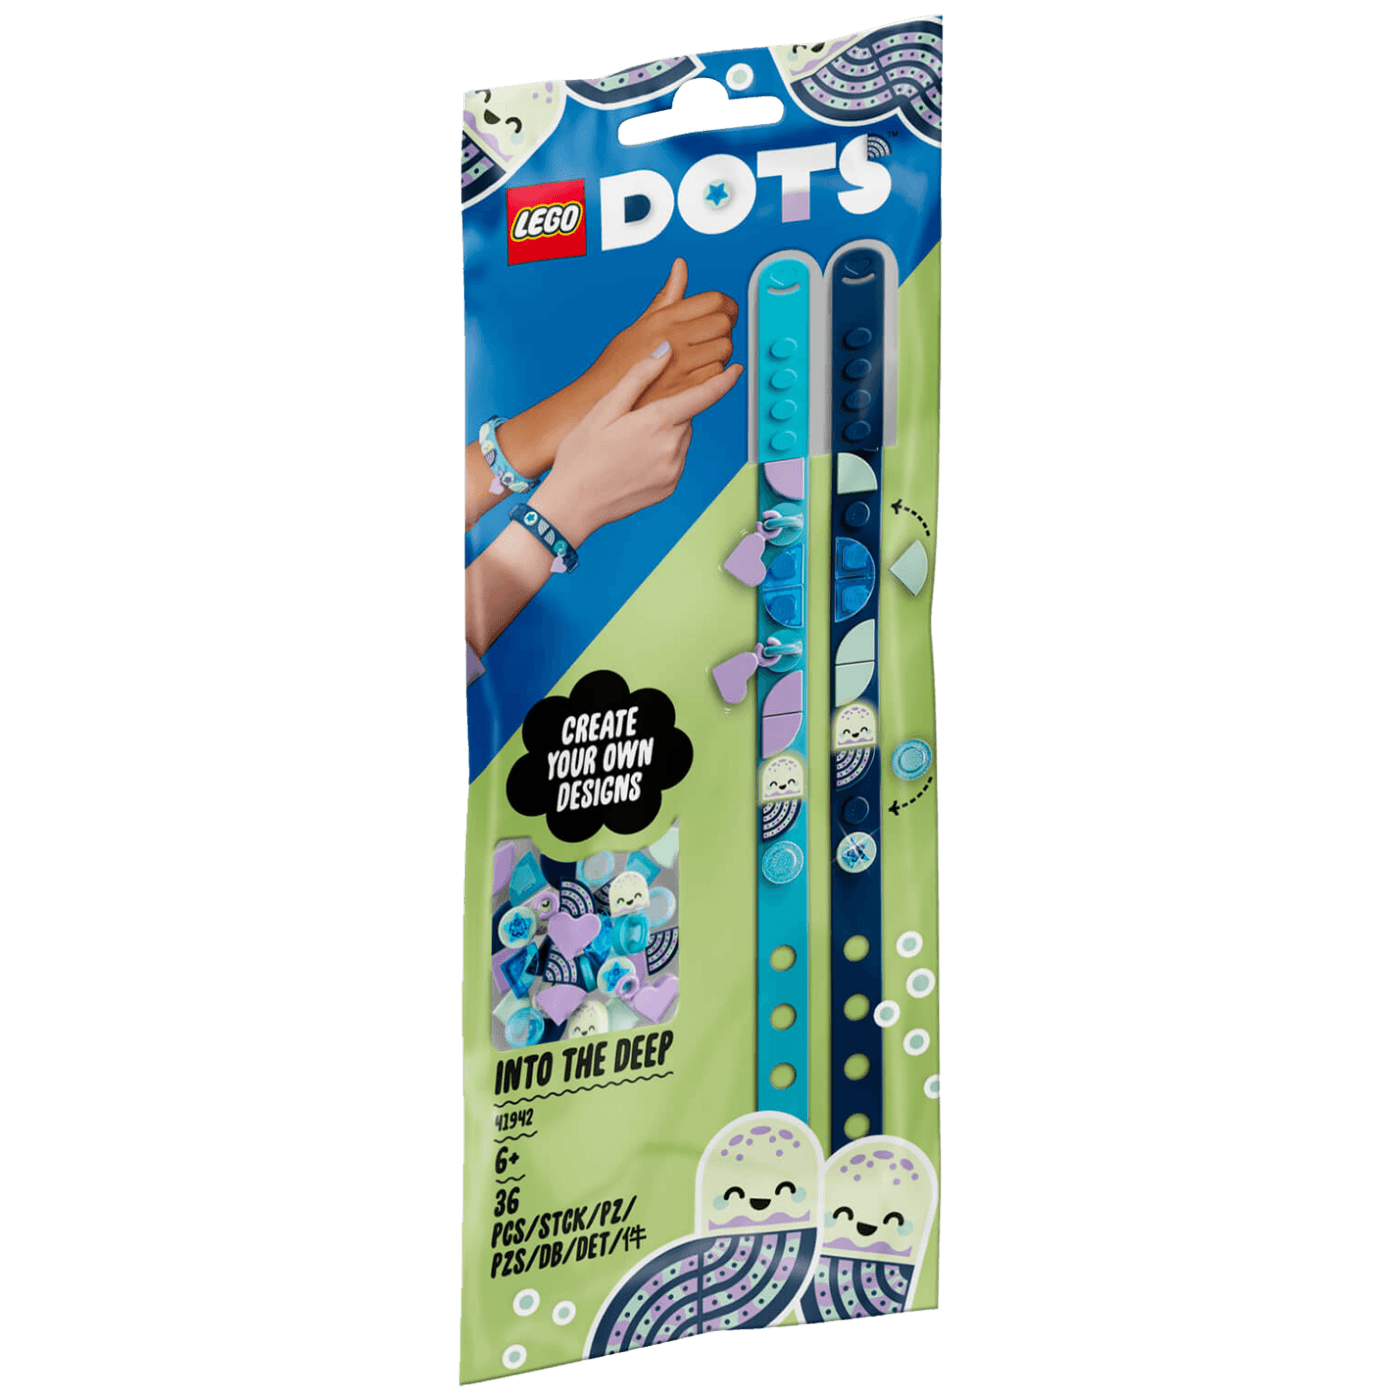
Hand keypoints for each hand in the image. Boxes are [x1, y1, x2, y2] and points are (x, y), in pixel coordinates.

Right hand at [466, 259, 737, 532]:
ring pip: (680, 439)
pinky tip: (632, 463)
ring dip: (663, 435)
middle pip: (684, 417)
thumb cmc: (582, 454)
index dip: (723, 382)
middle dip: (665, 413)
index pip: (704, 396)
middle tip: (630, 423)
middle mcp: (674, 447)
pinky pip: (673, 461)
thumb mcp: (604, 408)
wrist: (574, 504)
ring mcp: (674, 470)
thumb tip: (664, 350)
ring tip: (627, 446)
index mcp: (659, 422)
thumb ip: (638, 377)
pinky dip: (660, 456)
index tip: (736, 371)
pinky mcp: (670, 486)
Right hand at [580, 258, 739, 408]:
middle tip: (718, 334)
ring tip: (708, 355)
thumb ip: (667, 296)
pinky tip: (701, 373)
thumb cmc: (618, 364)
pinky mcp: (685, 392)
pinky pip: (716, 377)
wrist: (602, 401)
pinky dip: (715, 374)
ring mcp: (680, 367)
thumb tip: (681, 265)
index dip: (728, 305)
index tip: (728, 311)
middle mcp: (673, 340)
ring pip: (724, 351)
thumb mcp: (641, 323)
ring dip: (722, 352)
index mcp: (663, 320)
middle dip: (727, 328)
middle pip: (723, 324)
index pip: (714, 300)